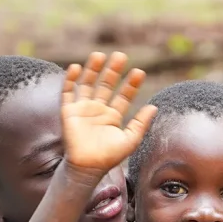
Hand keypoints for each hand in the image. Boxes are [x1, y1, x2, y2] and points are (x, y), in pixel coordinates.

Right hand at [61, 51, 156, 177]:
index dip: (131, 84)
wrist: (88, 167)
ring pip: (88, 84)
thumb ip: (141, 123)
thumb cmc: (110, 156)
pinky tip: (75, 67)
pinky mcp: (68, 111)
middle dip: (113, 71)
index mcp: (113, 116)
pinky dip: (70, 80)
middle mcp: (98, 109)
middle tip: (121, 56)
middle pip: (106, 85)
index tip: (139, 72)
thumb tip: (154, 107)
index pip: (124, 95)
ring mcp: (83, 109)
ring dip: (92, 70)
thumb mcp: (130, 139)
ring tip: (100, 55)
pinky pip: (68, 92)